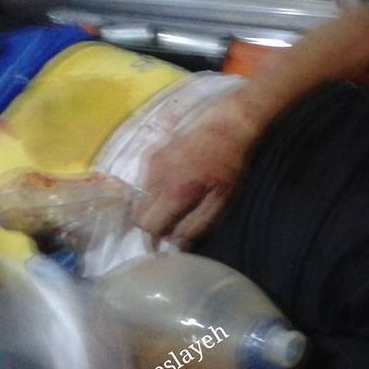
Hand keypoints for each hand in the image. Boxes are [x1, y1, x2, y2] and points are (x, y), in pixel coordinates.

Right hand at [134, 93, 258, 244]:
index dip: (154, 238)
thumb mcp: (223, 198)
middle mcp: (157, 178)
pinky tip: (172, 185)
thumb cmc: (230, 164)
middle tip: (167, 225)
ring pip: (139, 198)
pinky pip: (144, 180)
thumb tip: (179, 242)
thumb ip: (199, 223)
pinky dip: (153, 189)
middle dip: (150, 224)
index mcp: (176, 192)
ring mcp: (152, 163)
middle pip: (138, 214)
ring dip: (151, 207)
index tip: (162, 243)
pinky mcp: (152, 153)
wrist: (227, 125)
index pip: (149, 225)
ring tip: (172, 204)